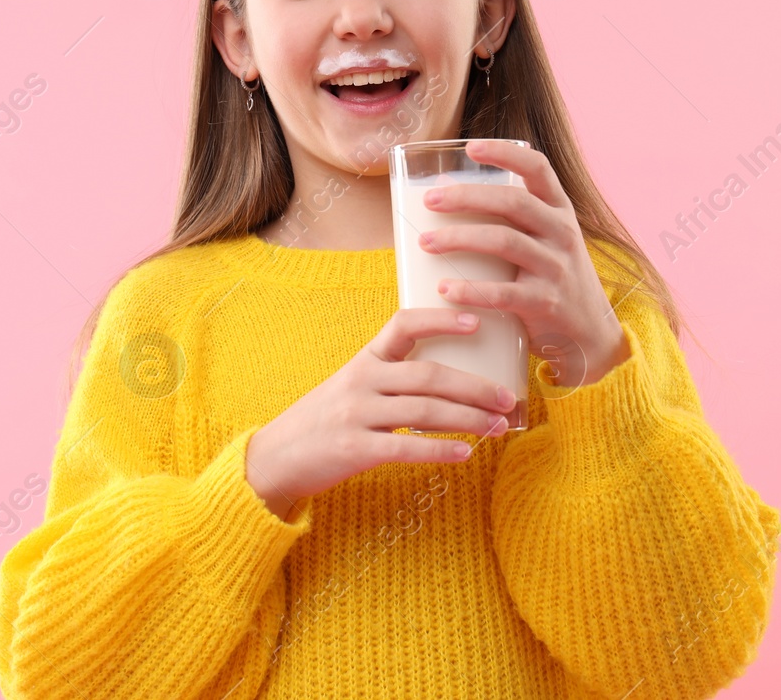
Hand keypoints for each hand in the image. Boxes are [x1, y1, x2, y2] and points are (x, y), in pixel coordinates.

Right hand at [245, 307, 518, 520]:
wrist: (273, 459)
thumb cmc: (321, 423)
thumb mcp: (350, 388)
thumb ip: (388, 378)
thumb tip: (444, 379)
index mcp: (364, 361)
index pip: (403, 325)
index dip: (440, 320)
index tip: (475, 321)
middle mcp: (361, 381)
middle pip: (428, 375)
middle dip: (474, 386)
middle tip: (507, 397)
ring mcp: (357, 415)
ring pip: (424, 410)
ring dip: (468, 419)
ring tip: (498, 426)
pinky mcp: (354, 449)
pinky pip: (405, 448)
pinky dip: (439, 451)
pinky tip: (465, 454)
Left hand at [416, 140, 629, 389]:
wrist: (590, 333)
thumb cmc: (551, 277)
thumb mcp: (542, 239)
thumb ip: (505, 216)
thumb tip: (443, 188)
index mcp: (558, 210)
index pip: (538, 168)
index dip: (506, 153)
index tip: (472, 146)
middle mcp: (561, 233)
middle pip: (513, 202)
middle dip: (466, 197)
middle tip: (430, 201)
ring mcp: (556, 267)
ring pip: (505, 242)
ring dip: (459, 239)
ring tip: (425, 243)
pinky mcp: (546, 302)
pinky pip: (504, 293)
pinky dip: (471, 290)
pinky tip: (445, 288)